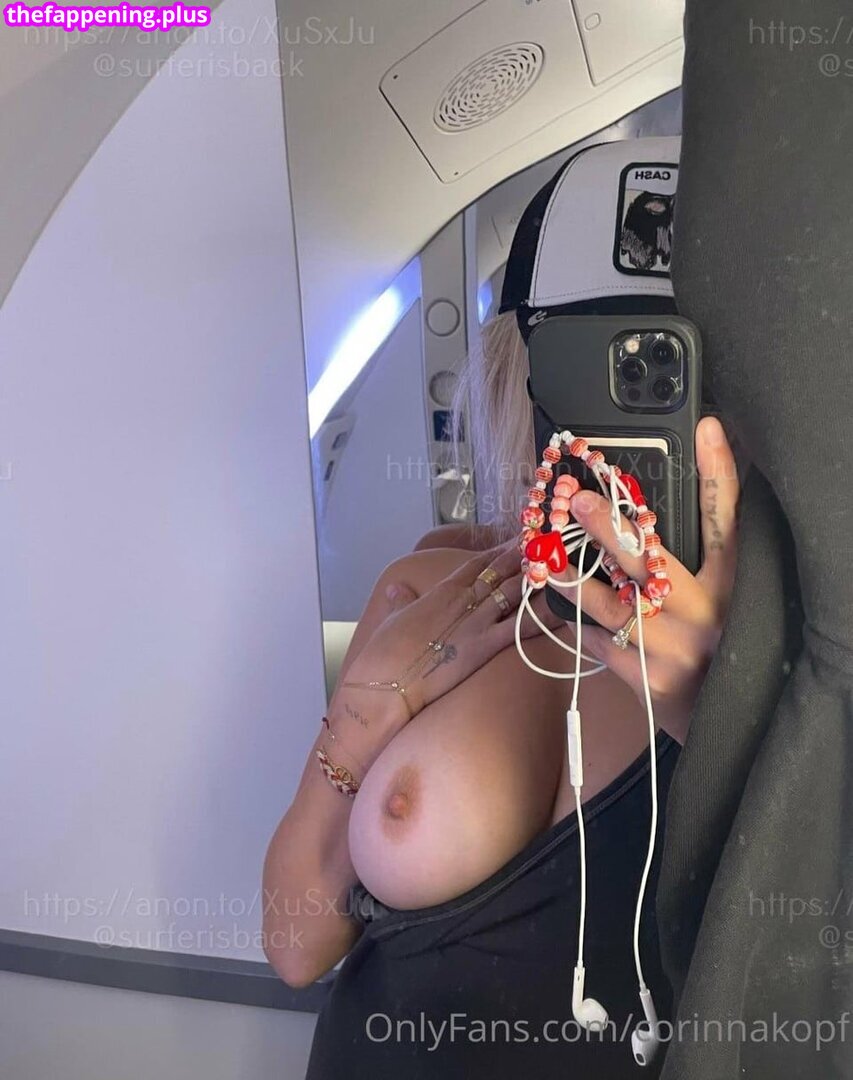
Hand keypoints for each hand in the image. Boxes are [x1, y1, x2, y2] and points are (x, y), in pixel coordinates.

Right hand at [343, 539, 564, 723]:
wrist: (383, 682)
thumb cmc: (383, 654)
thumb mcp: (391, 620)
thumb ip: (400, 602)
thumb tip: (397, 589)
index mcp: (442, 593)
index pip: (477, 564)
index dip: (500, 550)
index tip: (520, 537)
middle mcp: (463, 602)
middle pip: (502, 572)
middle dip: (527, 555)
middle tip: (551, 540)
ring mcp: (475, 624)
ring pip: (514, 594)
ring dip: (539, 578)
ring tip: (563, 563)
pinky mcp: (482, 648)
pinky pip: (519, 630)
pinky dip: (540, 619)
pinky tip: (561, 611)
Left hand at [552, 416, 739, 743]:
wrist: (729, 719)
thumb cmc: (726, 642)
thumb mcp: (732, 591)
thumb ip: (716, 535)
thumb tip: (706, 463)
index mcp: (732, 586)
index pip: (728, 522)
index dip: (718, 473)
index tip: (702, 431)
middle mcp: (703, 615)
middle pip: (652, 560)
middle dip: (609, 527)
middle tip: (576, 498)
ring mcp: (671, 649)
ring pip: (610, 605)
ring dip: (572, 578)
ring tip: (545, 555)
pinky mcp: (644, 680)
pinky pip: (598, 643)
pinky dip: (576, 623)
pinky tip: (559, 605)